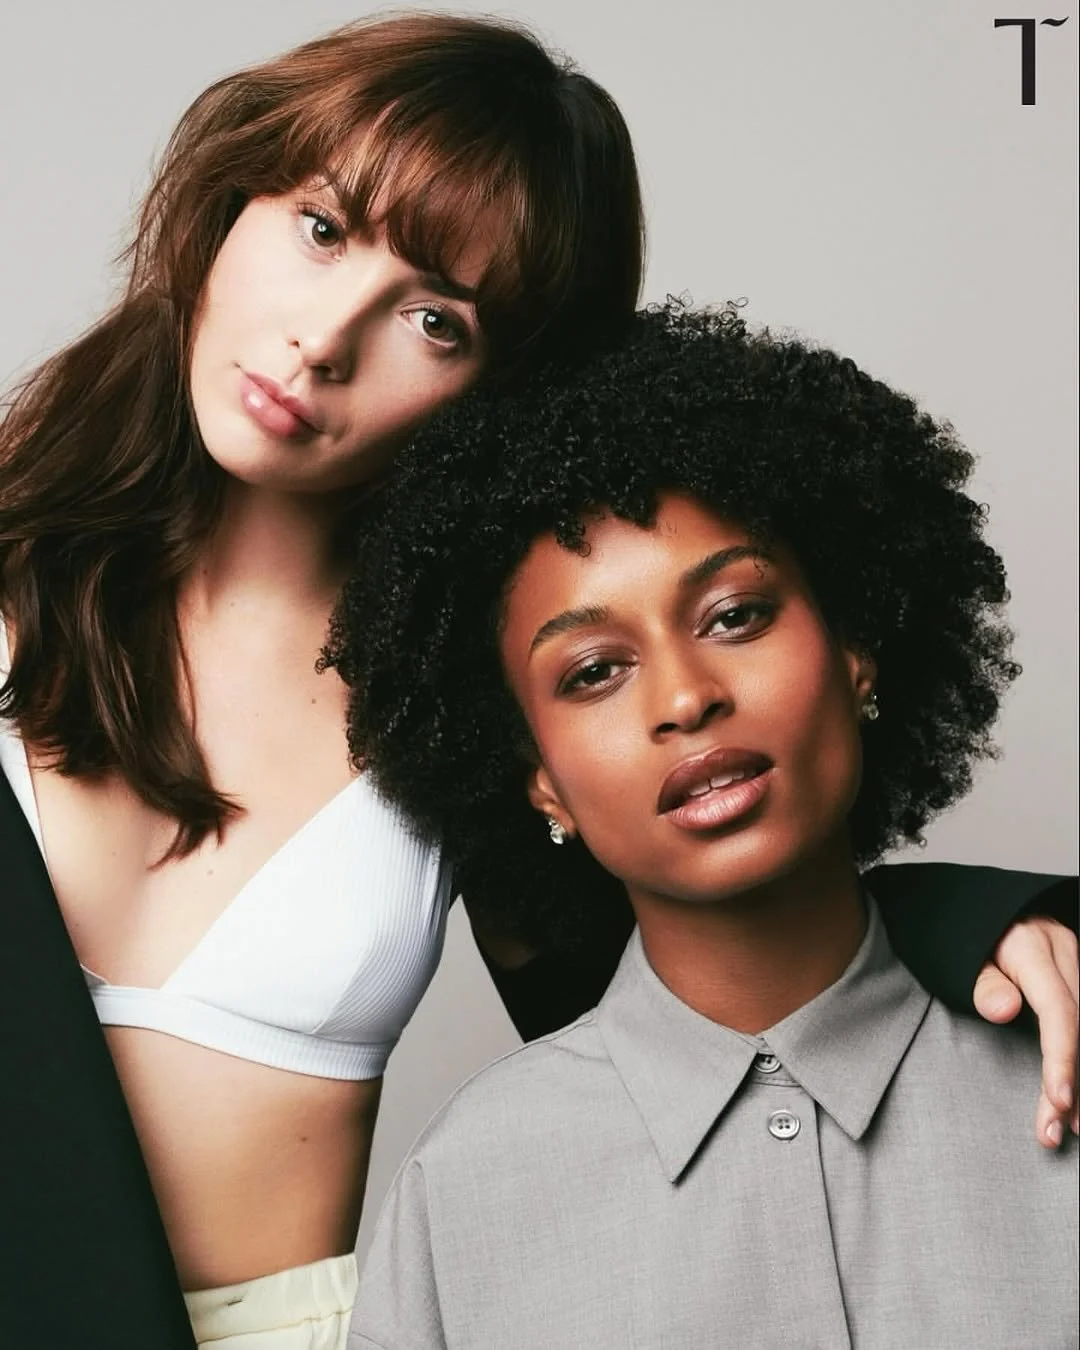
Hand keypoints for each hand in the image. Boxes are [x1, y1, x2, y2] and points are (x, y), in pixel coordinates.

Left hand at [973, 917, 1077, 1147]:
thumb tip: (1003, 1010)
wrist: (978, 905)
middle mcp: (1065, 951)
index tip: (1058, 1102)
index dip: (1062, 1059)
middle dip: (1074, 1085)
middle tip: (1056, 1131)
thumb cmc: (964, 934)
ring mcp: (1077, 960)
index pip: (1060, 1011)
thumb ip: (982, 984)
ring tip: (1074, 1124)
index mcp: (1034, 946)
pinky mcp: (1078, 972)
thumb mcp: (961, 954)